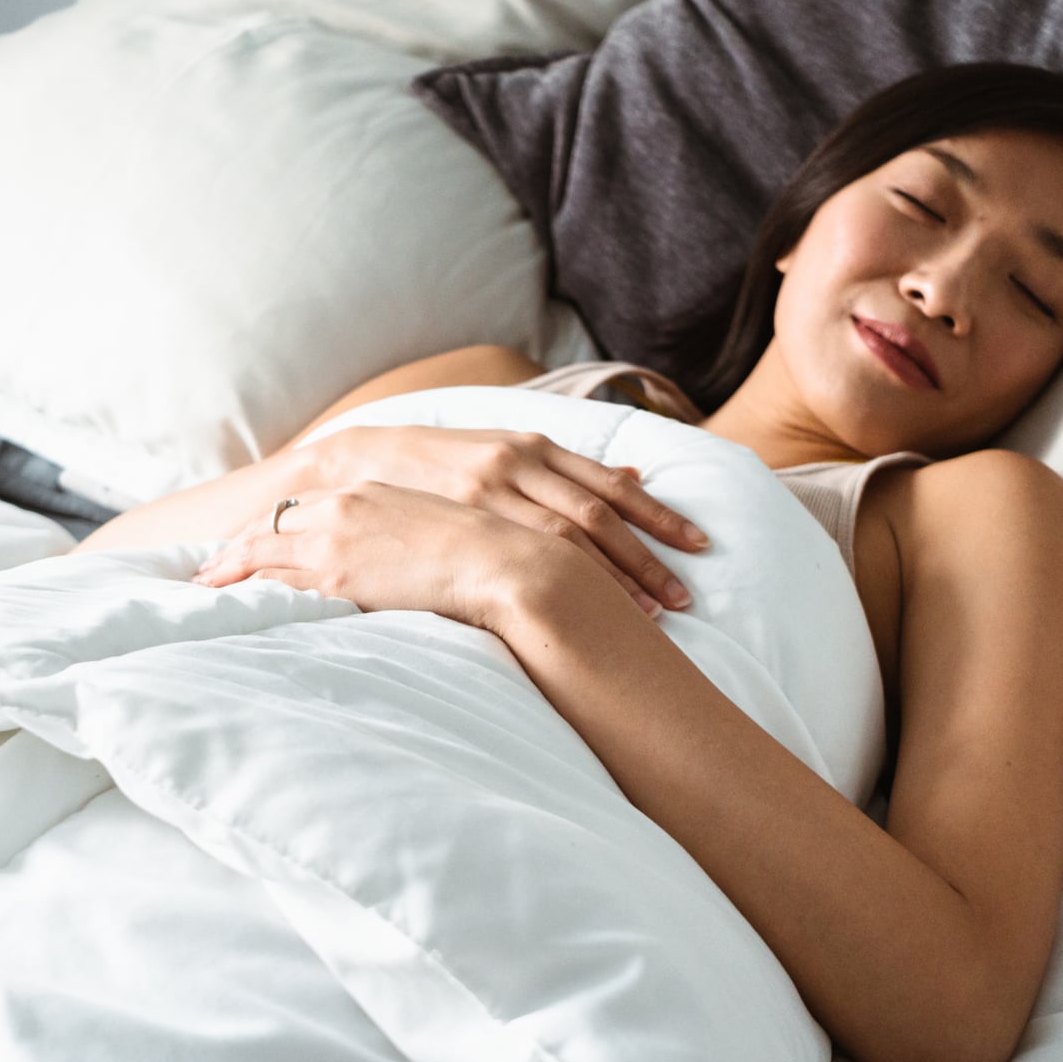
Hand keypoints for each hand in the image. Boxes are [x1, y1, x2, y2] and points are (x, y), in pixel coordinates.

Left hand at [189, 481, 622, 631]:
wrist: (513, 566)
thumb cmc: (493, 560)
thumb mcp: (452, 537)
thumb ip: (427, 544)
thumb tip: (433, 561)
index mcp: (373, 495)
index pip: (306, 512)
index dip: (273, 531)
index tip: (246, 547)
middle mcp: (347, 509)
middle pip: (272, 526)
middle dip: (234, 550)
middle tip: (201, 570)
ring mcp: (338, 539)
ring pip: (260, 552)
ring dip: (226, 572)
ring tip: (197, 589)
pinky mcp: (337, 574)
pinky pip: (271, 581)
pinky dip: (239, 592)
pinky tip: (218, 605)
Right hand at [310, 424, 704, 613]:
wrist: (362, 461)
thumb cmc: (446, 464)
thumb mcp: (508, 451)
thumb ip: (568, 469)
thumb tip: (636, 477)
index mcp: (536, 447)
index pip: (611, 486)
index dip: (660, 517)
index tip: (700, 545)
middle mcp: (518, 463)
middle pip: (598, 516)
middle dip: (647, 558)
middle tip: (684, 599)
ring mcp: (487, 492)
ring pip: (565, 538)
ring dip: (612, 577)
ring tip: (650, 614)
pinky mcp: (457, 517)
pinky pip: (518, 555)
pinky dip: (560, 582)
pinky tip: (585, 610)